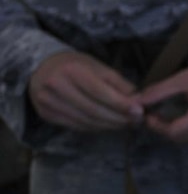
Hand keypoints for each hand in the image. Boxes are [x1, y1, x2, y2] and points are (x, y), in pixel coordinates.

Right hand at [27, 51, 142, 132]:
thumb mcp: (98, 67)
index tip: (139, 111)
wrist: (42, 67)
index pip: (100, 93)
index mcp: (72, 70)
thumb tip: (139, 101)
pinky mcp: (46, 114)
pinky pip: (76, 126)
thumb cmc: (76, 65)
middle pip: (94, 110)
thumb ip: (118, 83)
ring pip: (86, 121)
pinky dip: (95, 127)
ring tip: (125, 124)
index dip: (121, 105)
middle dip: (118, 118)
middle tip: (135, 121)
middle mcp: (56, 86)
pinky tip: (107, 125)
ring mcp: (48, 102)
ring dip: (109, 125)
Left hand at [134, 35, 187, 144]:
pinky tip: (185, 115)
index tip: (148, 114)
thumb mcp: (186, 77)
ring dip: (179, 131)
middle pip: (184, 140)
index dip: (157, 126)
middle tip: (154, 115)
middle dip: (166, 130)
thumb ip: (160, 92)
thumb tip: (139, 101)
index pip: (175, 132)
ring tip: (168, 115)